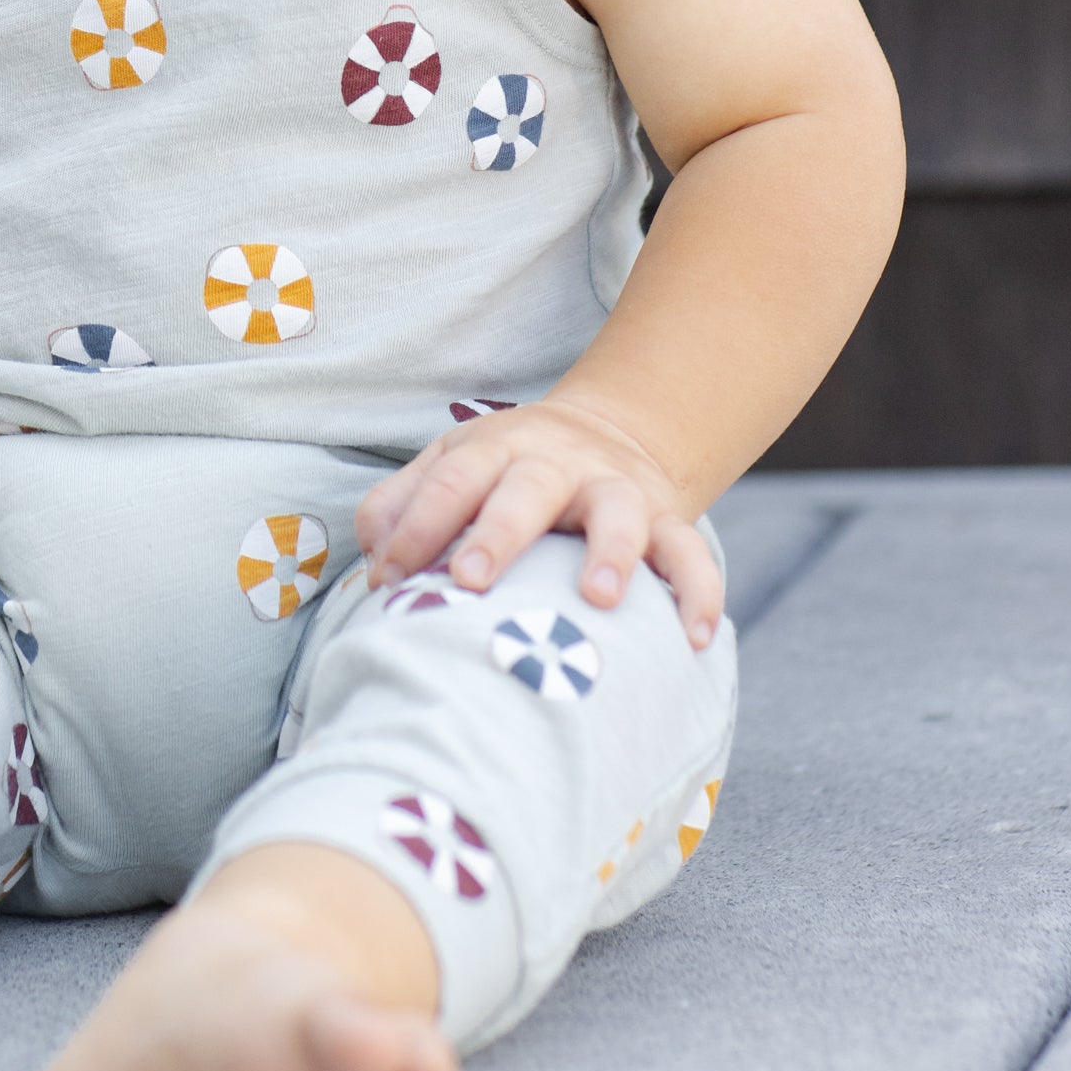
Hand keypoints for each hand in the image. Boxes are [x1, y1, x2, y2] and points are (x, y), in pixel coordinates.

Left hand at [354, 401, 722, 648]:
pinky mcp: (665, 517)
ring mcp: (613, 488)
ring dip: (610, 551)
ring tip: (598, 598)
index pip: (449, 480)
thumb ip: (401, 506)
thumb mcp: (450, 468)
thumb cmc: (504, 472)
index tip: (389, 578)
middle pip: (527, 488)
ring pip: (618, 510)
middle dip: (499, 532)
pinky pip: (689, 551)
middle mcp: (554, 462)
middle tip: (472, 579)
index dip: (416, 527)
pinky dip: (697, 590)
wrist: (606, 433)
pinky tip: (692, 637)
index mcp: (492, 450)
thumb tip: (373, 561)